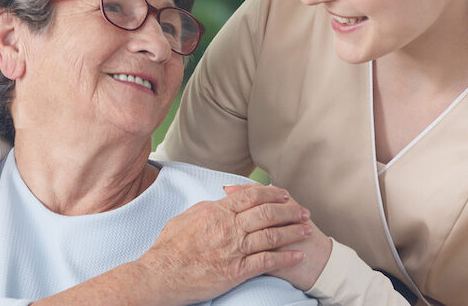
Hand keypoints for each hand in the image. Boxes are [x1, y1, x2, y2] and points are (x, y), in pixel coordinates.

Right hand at [139, 184, 313, 304]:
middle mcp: (229, 227)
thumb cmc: (170, 246)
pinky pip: (266, 261)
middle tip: (303, 211)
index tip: (284, 194)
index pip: (251, 196)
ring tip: (307, 229)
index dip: (272, 193)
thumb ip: (210, 207)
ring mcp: (234, 249)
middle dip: (289, 211)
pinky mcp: (236, 271)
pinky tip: (298, 255)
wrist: (160, 274)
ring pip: (271, 235)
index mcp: (218, 211)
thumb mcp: (188, 216)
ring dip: (293, 231)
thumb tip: (224, 200)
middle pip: (267, 213)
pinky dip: (285, 257)